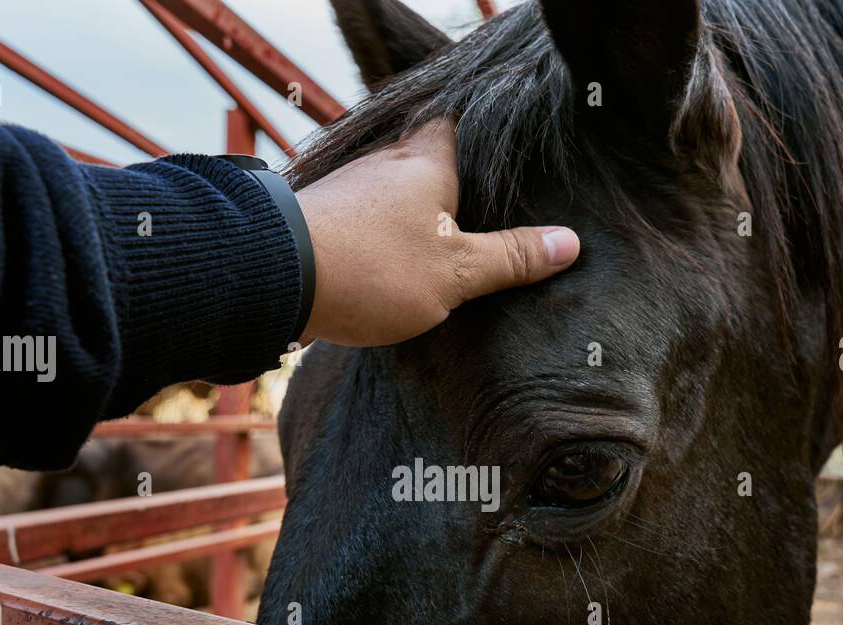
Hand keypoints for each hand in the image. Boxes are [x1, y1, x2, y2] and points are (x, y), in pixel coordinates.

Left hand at [293, 118, 579, 346]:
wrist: (272, 280)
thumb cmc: (372, 267)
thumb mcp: (456, 273)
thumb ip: (510, 258)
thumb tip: (570, 242)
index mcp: (428, 159)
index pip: (465, 127)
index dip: (491, 145)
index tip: (515, 171)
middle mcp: (387, 161)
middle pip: (432, 161)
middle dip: (457, 187)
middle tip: (488, 218)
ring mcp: (350, 188)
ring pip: (397, 193)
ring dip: (417, 216)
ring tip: (446, 247)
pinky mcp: (321, 219)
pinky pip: (366, 220)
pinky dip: (384, 236)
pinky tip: (393, 264)